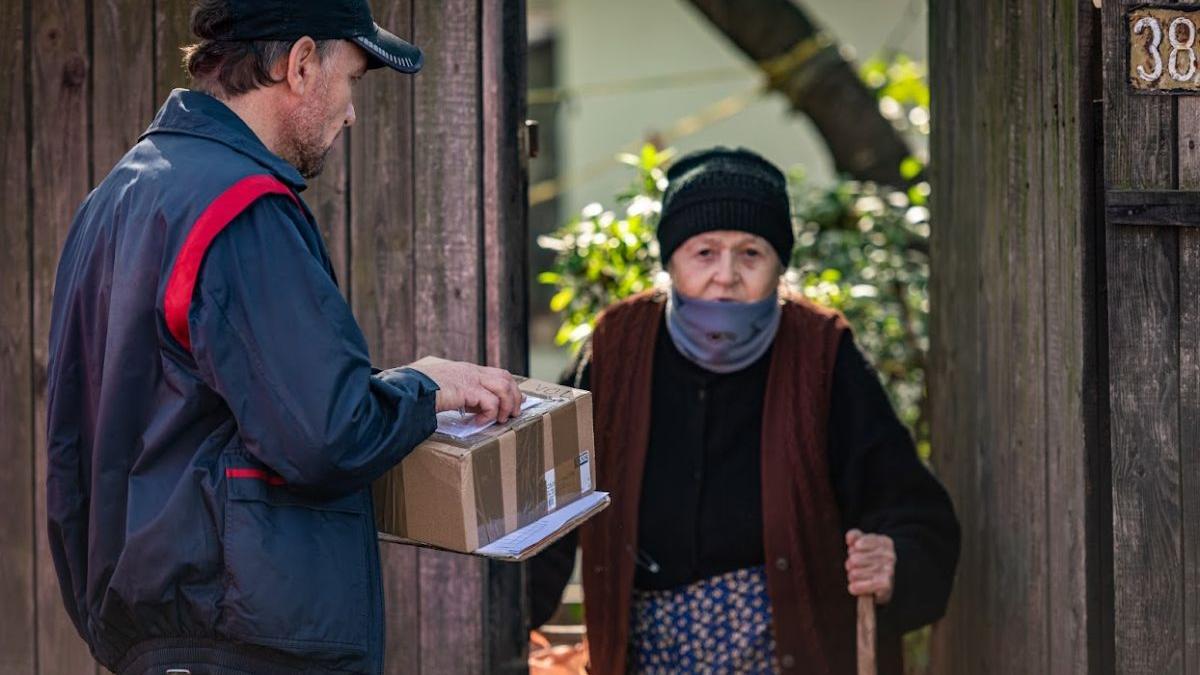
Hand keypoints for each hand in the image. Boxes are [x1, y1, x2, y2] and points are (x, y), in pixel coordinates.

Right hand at [409, 360, 523, 423]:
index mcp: (467, 371)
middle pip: (505, 377)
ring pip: (503, 387)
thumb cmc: (421, 393)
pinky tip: (478, 423)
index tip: (515, 402)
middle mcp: (472, 371)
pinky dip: (489, 415)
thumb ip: (461, 397)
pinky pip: (490, 402)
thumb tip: (475, 412)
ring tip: (500, 420)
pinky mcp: (467, 389)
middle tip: (514, 414)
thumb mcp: (446, 392)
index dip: (510, 388)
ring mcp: (470, 378)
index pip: (497, 374)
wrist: (409, 389)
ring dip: (506, 406)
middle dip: (515, 396)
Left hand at [845, 529, 894, 604]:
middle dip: (851, 565)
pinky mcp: (885, 585)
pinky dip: (855, 588)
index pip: (857, 544)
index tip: (859, 553)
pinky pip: (857, 586)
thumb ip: (855, 535)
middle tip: (858, 569)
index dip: (853, 551)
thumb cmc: (871, 561)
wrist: (888, 585)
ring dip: (853, 577)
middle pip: (853, 559)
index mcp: (885, 542)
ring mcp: (888, 570)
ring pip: (854, 574)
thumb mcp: (864, 543)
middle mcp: (889, 556)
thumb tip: (849, 540)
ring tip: (860, 578)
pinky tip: (857, 587)